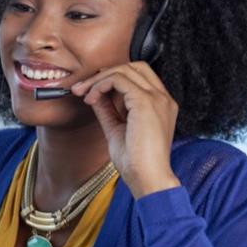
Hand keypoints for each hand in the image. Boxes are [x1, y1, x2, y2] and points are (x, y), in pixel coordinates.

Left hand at [71, 61, 181, 198]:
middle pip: (133, 67)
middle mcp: (163, 98)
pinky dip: (101, 85)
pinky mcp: (145, 102)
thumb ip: (108, 110)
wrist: (148, 179)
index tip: (91, 90)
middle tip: (82, 88)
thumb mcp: (117, 130)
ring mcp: (157, 98)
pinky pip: (118, 80)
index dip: (113, 78)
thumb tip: (95, 95)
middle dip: (105, 73)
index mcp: (161, 105)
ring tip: (83, 94)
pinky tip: (91, 99)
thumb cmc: (137, 163)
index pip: (138, 77)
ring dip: (99, 79)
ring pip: (124, 70)